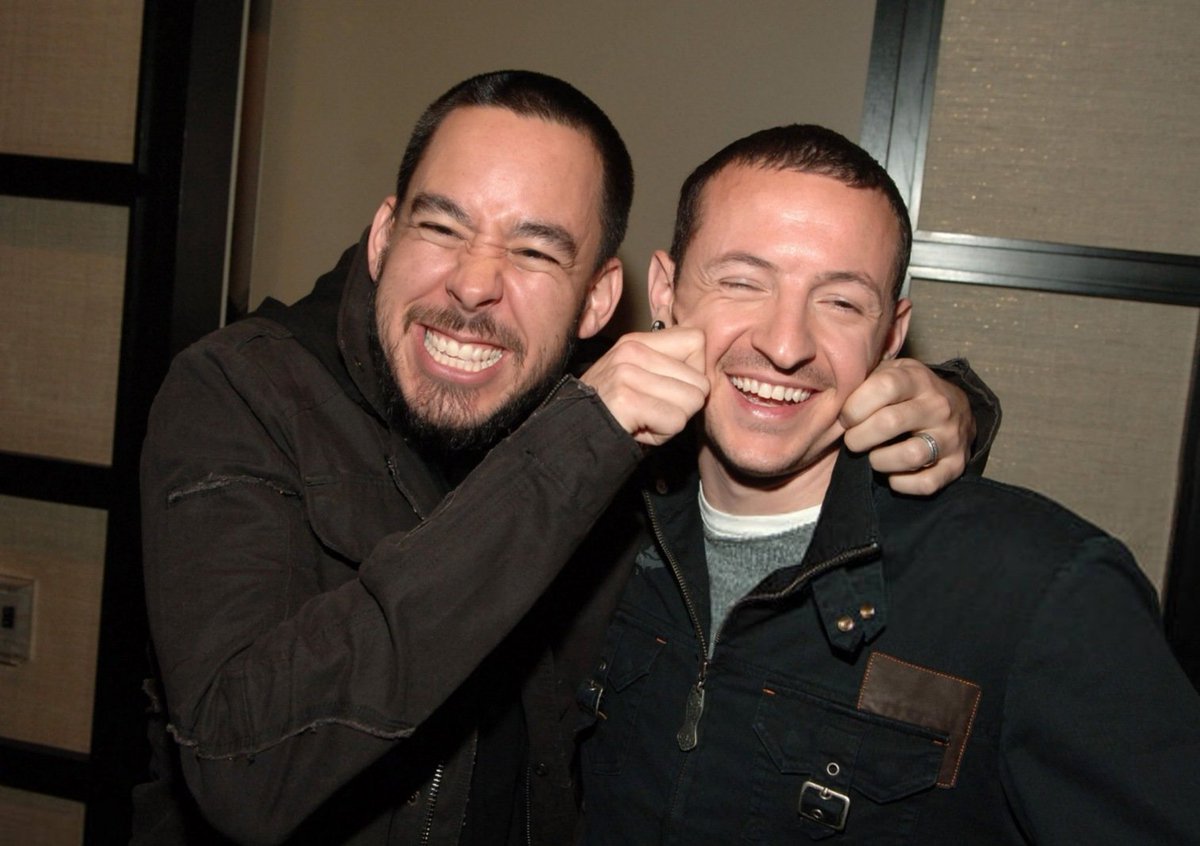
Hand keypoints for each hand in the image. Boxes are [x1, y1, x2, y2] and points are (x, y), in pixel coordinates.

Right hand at [580, 327, 708, 445]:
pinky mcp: (627, 398)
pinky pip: (676, 420)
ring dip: (673, 421)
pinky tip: (640, 429)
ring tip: (645, 419)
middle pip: (700, 380)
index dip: (694, 371)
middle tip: (653, 411)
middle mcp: (632, 350)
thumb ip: (670, 366)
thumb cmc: (614, 412)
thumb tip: (707, 372)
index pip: (697, 340)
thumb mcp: (639, 377)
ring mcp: (627, 373)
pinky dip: (663, 434)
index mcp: (637, 341)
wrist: (573, 435)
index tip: (671, 388)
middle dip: (683, 405)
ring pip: (692, 401)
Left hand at [839, 358, 975, 494]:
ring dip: (879, 461)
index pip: (883, 387)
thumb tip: (830, 398)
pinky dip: (900, 483)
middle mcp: (938, 406)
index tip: (846, 418)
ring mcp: (951, 437)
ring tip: (874, 456)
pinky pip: (924, 484)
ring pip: (909, 456)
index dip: (855, 407)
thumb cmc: (906, 392)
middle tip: (853, 441)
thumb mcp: (889, 374)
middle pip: (889, 423)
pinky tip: (893, 472)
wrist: (956, 407)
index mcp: (917, 379)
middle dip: (859, 437)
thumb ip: (862, 381)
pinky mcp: (956, 466)